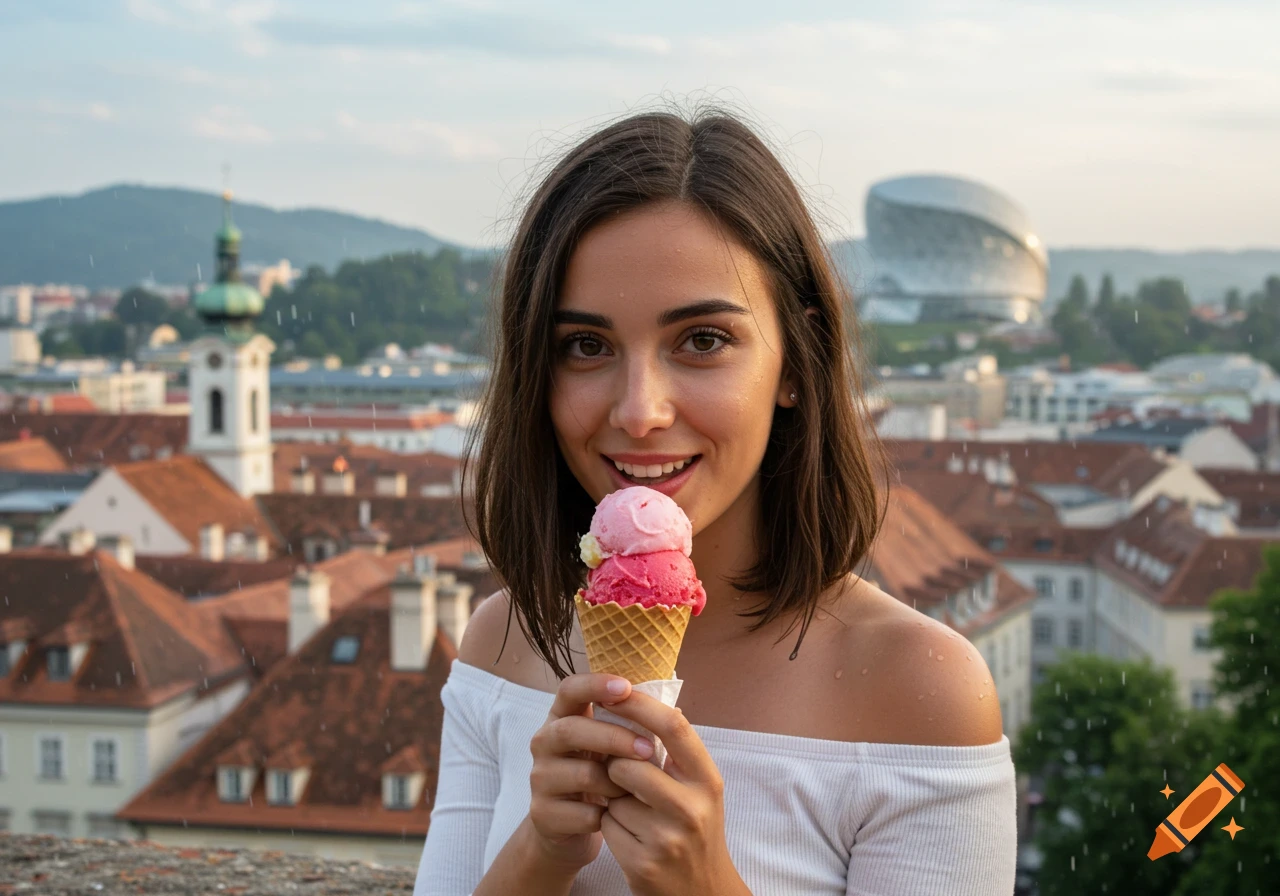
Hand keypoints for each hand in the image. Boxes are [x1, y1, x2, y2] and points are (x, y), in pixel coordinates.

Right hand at [526, 673, 659, 874]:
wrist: (566, 826)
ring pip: (582, 775)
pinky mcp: (543, 813)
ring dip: (617, 783)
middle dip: (614, 737)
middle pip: (571, 730)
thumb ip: (630, 725)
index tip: (626, 688)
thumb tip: (676, 711)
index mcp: (561, 717)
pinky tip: (615, 815)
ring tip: (633, 791)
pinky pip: (583, 812)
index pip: (569, 689)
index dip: (595, 685)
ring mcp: (539, 778)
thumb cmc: (598, 775)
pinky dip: (607, 815)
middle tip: (648, 749)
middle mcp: (544, 742)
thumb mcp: (609, 746)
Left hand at [596, 693, 748, 895]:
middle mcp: (692, 807)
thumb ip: (677, 754)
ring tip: (632, 810)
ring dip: (613, 799)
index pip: (673, 727)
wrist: (704, 894)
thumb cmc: (696, 831)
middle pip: (630, 764)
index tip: (615, 691)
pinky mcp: (643, 864)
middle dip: (615, 765)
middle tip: (619, 772)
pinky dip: (610, 826)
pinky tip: (629, 836)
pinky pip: (607, 826)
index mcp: (708, 780)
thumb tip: (644, 701)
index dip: (639, 704)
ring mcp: (667, 838)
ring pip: (614, 797)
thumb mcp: (701, 790)